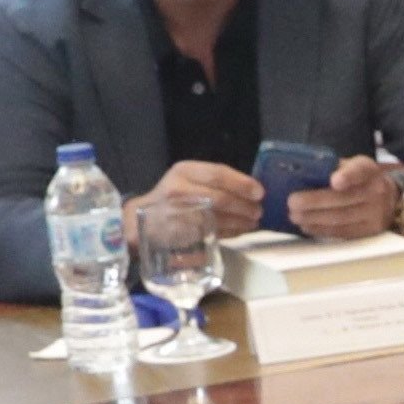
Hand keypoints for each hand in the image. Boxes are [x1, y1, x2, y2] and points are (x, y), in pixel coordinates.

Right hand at [141, 162, 268, 241]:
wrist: (143, 219)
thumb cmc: (172, 197)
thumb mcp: (187, 179)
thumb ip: (212, 181)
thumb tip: (250, 190)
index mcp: (184, 171)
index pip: (218, 174)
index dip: (242, 183)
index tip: (260, 192)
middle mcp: (180, 189)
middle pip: (220, 198)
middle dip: (244, 206)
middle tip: (259, 211)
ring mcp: (179, 213)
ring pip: (218, 217)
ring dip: (240, 221)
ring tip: (254, 222)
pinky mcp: (181, 233)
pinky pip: (212, 232)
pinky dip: (231, 232)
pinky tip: (241, 230)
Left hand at [283, 156, 399, 242]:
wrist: (389, 199)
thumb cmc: (360, 180)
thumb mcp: (350, 166)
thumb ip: (331, 168)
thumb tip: (298, 175)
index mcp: (368, 169)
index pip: (359, 170)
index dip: (347, 176)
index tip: (335, 181)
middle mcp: (376, 191)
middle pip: (344, 199)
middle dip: (315, 202)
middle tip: (292, 203)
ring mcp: (375, 213)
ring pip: (341, 218)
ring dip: (314, 219)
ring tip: (295, 216)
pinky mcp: (370, 230)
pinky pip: (343, 232)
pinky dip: (322, 230)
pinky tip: (308, 226)